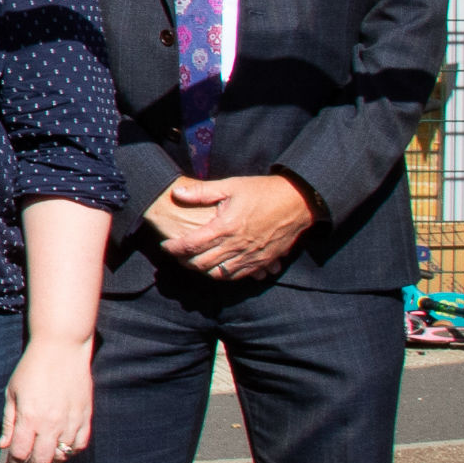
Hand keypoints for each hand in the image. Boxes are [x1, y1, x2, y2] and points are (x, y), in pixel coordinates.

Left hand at [0, 333, 95, 462]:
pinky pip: (81, 444)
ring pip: (62, 456)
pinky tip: (62, 450)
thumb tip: (3, 446)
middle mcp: (52, 422)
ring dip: (51, 462)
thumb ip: (8, 422)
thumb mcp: (12, 392)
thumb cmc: (32, 368)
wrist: (61, 348)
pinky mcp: (86, 416)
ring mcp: (71, 420)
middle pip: (42, 460)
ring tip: (42, 459)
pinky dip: (71, 452)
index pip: (21, 453)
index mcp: (30, 417)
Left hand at [160, 173, 313, 282]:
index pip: (190, 245)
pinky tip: (217, 267)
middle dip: (184, 261)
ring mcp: (250, 257)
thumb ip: (202, 192)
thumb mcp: (231, 185)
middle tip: (177, 255)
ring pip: (218, 274)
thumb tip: (176, 193)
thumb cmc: (263, 191)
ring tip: (194, 261)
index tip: (165, 246)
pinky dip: (223, 275)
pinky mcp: (262, 262)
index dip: (173, 248)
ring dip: (202, 270)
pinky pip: (237, 276)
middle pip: (201, 264)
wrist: (298, 202)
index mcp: (225, 227)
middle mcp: (236, 246)